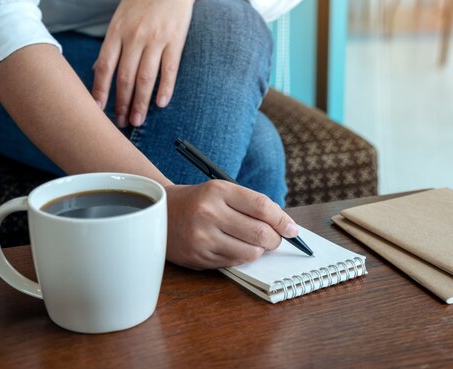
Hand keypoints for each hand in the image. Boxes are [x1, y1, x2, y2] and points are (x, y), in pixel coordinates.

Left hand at [91, 0, 206, 127]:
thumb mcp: (121, 15)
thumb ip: (113, 42)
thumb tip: (100, 70)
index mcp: (117, 30)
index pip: (104, 67)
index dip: (100, 91)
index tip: (97, 110)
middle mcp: (135, 36)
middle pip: (125, 77)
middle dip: (121, 104)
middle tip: (120, 123)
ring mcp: (156, 39)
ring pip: (146, 78)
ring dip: (141, 103)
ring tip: (137, 120)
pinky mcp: (176, 41)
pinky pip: (170, 70)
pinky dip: (165, 88)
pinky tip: (161, 103)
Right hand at [165, 181, 299, 269]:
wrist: (160, 212)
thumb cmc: (199, 201)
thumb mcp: (221, 191)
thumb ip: (251, 205)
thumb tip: (285, 226)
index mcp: (217, 191)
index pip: (262, 206)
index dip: (282, 220)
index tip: (292, 228)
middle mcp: (209, 213)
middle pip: (259, 232)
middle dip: (276, 239)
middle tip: (277, 238)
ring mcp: (202, 237)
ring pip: (250, 252)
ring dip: (261, 250)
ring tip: (257, 243)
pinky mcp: (199, 257)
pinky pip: (234, 262)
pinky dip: (243, 256)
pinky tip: (238, 248)